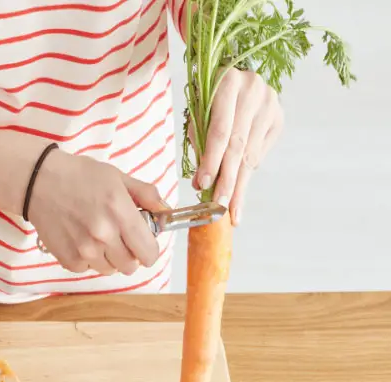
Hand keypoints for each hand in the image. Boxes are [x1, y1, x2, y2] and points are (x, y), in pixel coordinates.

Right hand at [26, 149, 167, 275]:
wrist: (39, 182)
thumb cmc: (80, 176)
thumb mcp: (118, 177)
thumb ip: (146, 195)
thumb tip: (165, 213)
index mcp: (120, 213)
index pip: (148, 252)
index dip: (149, 250)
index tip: (143, 245)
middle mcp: (104, 235)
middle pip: (130, 266)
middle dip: (129, 254)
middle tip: (118, 238)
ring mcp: (85, 250)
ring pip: (109, 270)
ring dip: (108, 258)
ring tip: (96, 237)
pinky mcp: (68, 259)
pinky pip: (88, 269)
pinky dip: (87, 259)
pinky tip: (80, 239)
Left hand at [192, 68, 283, 225]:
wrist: (235, 75)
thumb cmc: (208, 98)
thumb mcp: (198, 113)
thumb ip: (200, 143)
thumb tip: (201, 185)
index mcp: (228, 83)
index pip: (220, 131)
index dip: (211, 161)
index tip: (203, 186)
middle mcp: (254, 91)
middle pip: (238, 146)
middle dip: (228, 181)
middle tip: (220, 209)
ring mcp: (270, 103)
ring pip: (251, 154)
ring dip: (239, 185)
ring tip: (230, 210)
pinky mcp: (279, 116)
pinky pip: (260, 151)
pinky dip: (247, 171)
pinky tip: (239, 188)